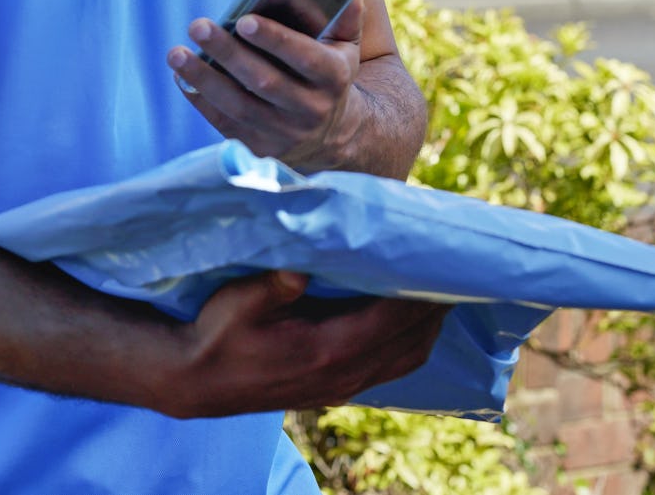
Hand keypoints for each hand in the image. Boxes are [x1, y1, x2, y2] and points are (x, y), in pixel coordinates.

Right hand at [161, 270, 449, 418]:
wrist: (197, 382)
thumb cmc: (215, 336)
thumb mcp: (236, 304)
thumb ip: (271, 286)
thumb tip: (301, 266)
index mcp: (325, 349)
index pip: (392, 319)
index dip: (425, 295)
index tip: (447, 265)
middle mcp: (342, 373)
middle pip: (411, 341)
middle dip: (437, 309)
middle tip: (458, 272)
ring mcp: (341, 386)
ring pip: (406, 360)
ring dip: (429, 329)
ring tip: (444, 294)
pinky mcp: (336, 389)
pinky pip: (390, 369)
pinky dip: (411, 345)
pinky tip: (413, 324)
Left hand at [166, 0, 366, 171]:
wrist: (331, 136)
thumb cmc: (329, 78)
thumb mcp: (346, 50)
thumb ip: (347, 18)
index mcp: (333, 79)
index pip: (305, 58)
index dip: (275, 40)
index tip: (244, 20)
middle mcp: (310, 110)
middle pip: (265, 82)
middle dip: (229, 54)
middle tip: (198, 26)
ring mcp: (283, 133)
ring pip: (238, 106)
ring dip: (204, 78)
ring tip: (176, 53)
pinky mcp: (260, 148)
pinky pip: (224, 123)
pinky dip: (200, 99)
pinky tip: (181, 76)